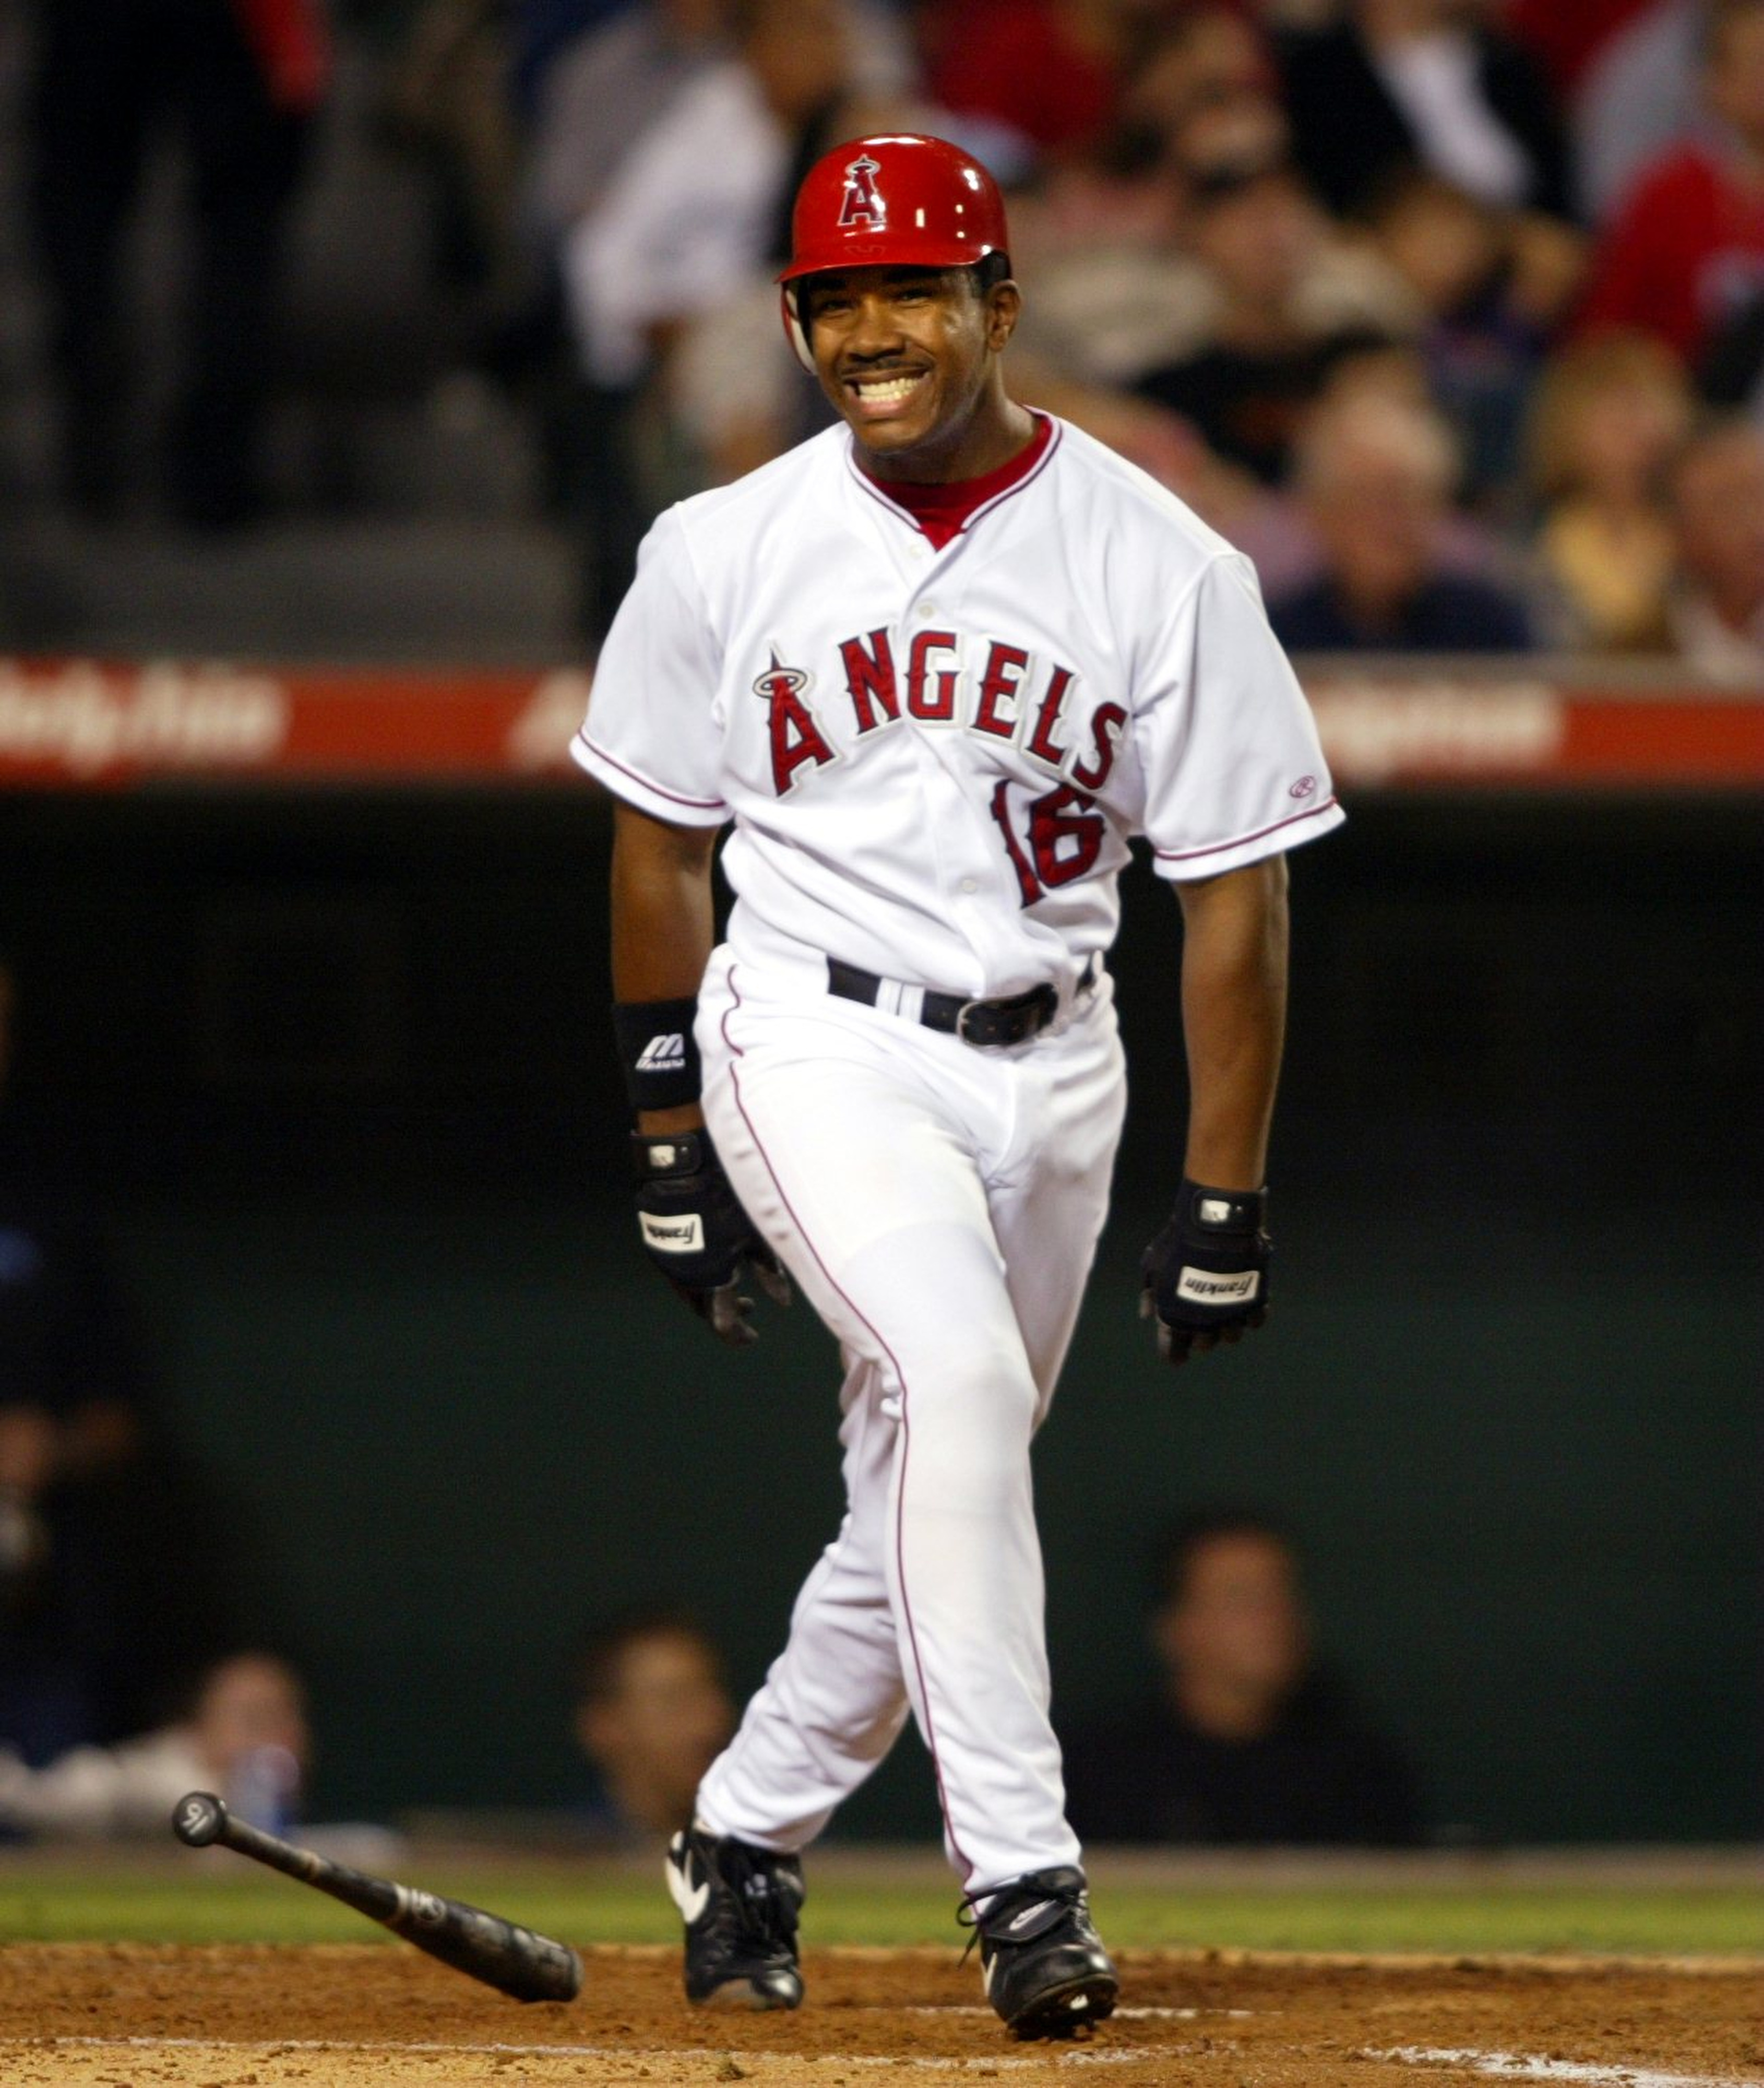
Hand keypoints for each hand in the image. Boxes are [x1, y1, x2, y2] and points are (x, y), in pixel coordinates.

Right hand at [632, 1129, 791, 1346]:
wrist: (682, 1166)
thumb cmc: (727, 1198)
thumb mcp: (756, 1234)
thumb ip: (769, 1271)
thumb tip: (783, 1303)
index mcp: (712, 1280)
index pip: (724, 1323)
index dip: (739, 1335)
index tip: (753, 1337)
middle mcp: (685, 1279)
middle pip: (705, 1311)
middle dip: (729, 1313)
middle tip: (750, 1307)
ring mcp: (667, 1263)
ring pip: (691, 1293)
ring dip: (712, 1295)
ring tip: (735, 1284)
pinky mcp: (657, 1245)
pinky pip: (679, 1272)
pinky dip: (699, 1276)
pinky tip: (714, 1260)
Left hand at [1140, 1180, 1269, 1364]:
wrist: (1213, 1226)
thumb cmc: (1177, 1244)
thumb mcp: (1153, 1265)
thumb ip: (1149, 1293)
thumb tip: (1146, 1314)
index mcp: (1177, 1318)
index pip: (1173, 1353)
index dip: (1174, 1355)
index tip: (1177, 1355)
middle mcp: (1205, 1323)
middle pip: (1205, 1345)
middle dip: (1201, 1338)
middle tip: (1200, 1324)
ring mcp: (1232, 1314)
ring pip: (1231, 1337)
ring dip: (1226, 1329)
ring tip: (1223, 1313)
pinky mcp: (1254, 1301)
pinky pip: (1256, 1321)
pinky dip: (1250, 1316)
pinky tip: (1243, 1304)